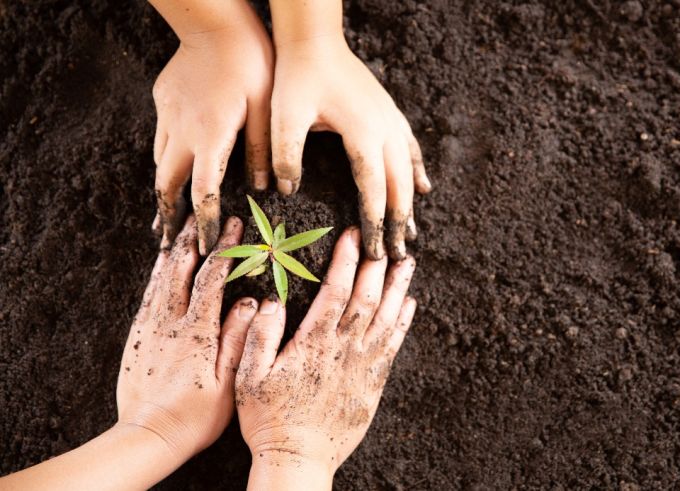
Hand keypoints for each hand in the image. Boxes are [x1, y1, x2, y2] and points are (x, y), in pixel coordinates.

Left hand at [118, 215, 256, 460]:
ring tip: (184, 229)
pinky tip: (161, 264)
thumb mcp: (227, 382)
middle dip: (196, 239)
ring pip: (161, 279)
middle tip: (204, 215)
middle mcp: (170, 323)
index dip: (225, 249)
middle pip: (182, 270)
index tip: (235, 226)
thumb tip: (251, 301)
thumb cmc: (195, 416)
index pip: (211, 278)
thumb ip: (237, 338)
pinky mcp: (138, 337)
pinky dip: (156, 275)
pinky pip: (147, 296)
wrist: (148, 436)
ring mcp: (150, 328)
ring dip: (174, 251)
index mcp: (196, 332)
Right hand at [151, 0, 272, 254]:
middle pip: (167, 185)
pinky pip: (162, 136)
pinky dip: (166, 158)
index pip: (203, 192)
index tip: (202, 247)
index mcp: (210, 138)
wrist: (216, 22)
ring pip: (160, 162)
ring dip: (164, 190)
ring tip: (165, 214)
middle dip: (167, 217)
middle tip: (168, 244)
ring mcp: (168, 115)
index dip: (202, 223)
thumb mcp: (265, 110)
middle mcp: (182, 132)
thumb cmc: (251, 64)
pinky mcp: (163, 99)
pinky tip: (173, 164)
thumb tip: (266, 187)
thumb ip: (263, 150)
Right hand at [235, 227, 416, 488]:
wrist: (298, 458)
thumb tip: (270, 301)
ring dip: (398, 287)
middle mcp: (343, 350)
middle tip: (387, 239)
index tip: (352, 236)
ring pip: (387, 318)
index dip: (346, 260)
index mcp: (312, 343)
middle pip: (367, 298)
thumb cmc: (268, 418)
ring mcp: (362, 366)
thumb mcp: (249, 376)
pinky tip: (409, 304)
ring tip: (408, 262)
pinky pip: (394, 345)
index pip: (335, 291)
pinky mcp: (373, 382)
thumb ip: (260, 336)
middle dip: (377, 265)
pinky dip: (403, 322)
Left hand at [270, 25, 431, 261]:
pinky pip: (411, 149)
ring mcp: (391, 121)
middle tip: (399, 255)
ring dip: (410, 204)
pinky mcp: (389, 113)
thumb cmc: (297, 76)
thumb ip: (285, 154)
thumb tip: (287, 190)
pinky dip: (417, 172)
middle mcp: (385, 130)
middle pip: (399, 187)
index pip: (374, 190)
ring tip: (412, 232)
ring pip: (409, 171)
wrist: (315, 39)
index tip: (376, 251)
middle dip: (399, 223)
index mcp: (364, 135)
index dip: (376, 223)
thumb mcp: (284, 116)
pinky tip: (422, 187)